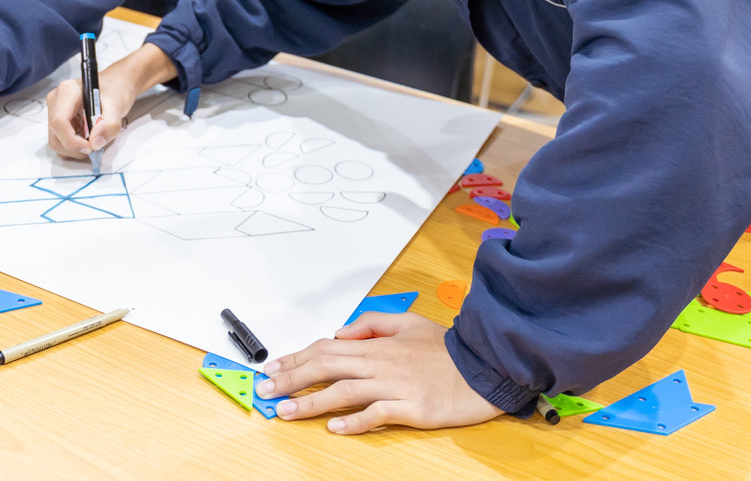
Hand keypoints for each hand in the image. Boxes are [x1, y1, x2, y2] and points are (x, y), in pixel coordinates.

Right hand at [47, 43, 175, 159]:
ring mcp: (54, 111)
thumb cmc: (114, 91)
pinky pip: (60, 142)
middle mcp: (56, 100)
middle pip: (55, 135)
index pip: (59, 122)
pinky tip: (86, 137)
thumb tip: (95, 143)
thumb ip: (109, 125)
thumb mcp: (117, 107)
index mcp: (67, 91)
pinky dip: (74, 147)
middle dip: (75, 147)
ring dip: (75, 149)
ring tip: (92, 139)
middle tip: (95, 145)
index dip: (72, 140)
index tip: (90, 147)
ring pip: (56, 142)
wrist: (115, 87)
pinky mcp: (57, 121)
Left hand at [256, 312, 501, 432]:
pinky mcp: (411, 408)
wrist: (484, 366)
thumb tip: (340, 332)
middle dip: (291, 378)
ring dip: (311, 402)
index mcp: (377, 345)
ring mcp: (394, 386)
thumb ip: (372, 325)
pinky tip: (335, 427)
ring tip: (286, 411)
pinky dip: (354, 421)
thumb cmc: (448, 349)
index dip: (297, 358)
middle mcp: (380, 364)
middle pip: (326, 368)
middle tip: (265, 390)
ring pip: (344, 392)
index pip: (326, 349)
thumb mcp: (408, 323)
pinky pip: (377, 414)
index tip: (273, 367)